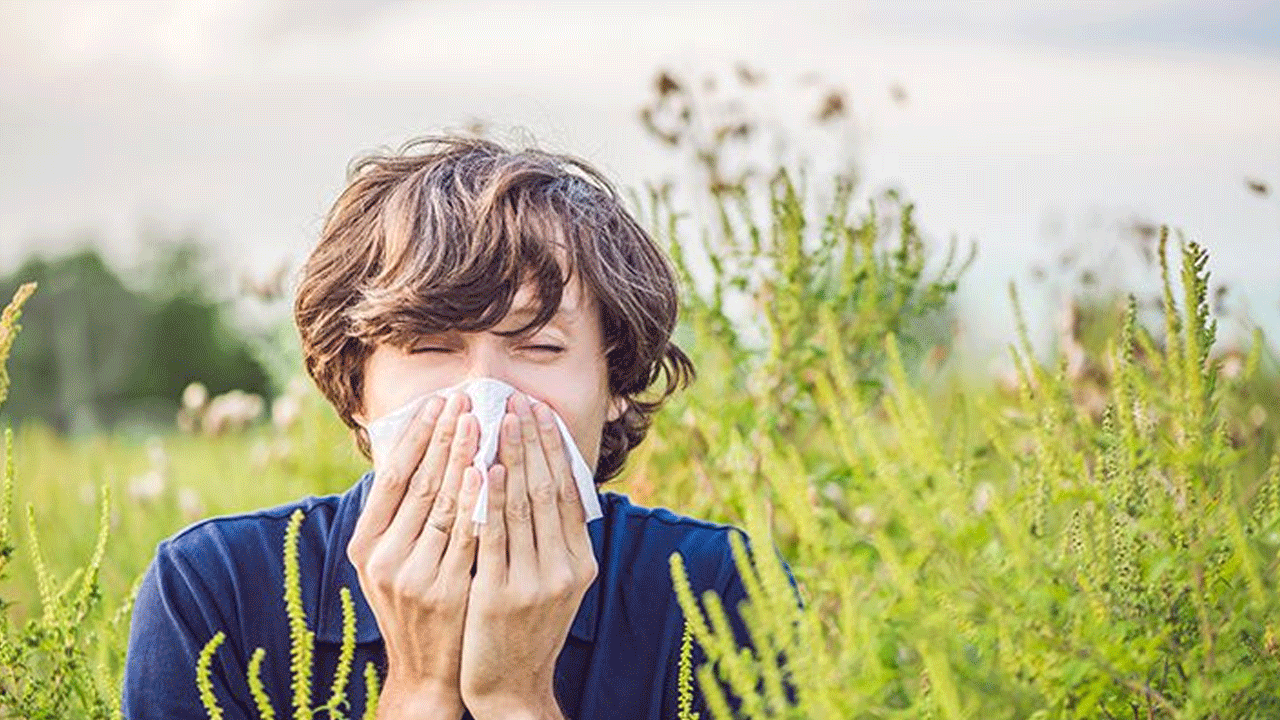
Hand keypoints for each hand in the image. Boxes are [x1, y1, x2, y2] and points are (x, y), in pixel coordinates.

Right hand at [347, 392, 482, 719]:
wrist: (426, 673)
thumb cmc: (414, 605)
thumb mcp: (391, 562)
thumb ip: (400, 516)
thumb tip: (417, 453)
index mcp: (366, 545)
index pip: (392, 477)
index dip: (416, 436)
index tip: (437, 402)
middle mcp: (383, 558)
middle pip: (418, 483)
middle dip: (443, 437)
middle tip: (464, 398)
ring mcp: (412, 576)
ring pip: (442, 504)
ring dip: (463, 458)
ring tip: (481, 420)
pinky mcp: (444, 591)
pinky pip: (465, 536)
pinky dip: (478, 501)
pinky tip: (489, 471)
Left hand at [461, 392, 597, 719]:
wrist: (510, 688)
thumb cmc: (524, 628)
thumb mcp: (552, 585)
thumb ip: (552, 540)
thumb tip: (546, 483)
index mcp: (580, 563)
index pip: (569, 492)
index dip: (555, 449)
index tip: (541, 412)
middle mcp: (565, 569)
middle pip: (549, 490)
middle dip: (533, 440)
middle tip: (520, 400)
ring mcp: (535, 582)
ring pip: (523, 505)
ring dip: (512, 457)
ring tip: (501, 419)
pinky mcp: (501, 594)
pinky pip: (495, 535)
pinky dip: (492, 498)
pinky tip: (485, 468)